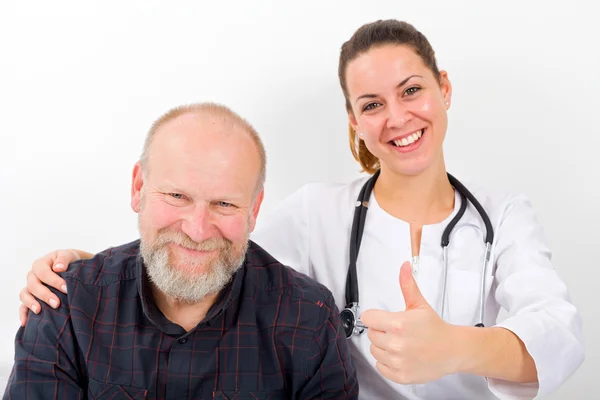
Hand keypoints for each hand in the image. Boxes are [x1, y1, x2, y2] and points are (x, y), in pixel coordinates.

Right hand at [19, 249, 82, 325]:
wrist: (69, 267)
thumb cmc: (68, 261)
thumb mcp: (68, 255)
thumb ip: (64, 259)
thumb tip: (58, 268)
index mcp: (40, 264)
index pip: (43, 273)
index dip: (54, 281)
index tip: (66, 288)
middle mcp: (32, 276)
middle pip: (33, 285)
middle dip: (45, 295)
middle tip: (57, 303)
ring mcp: (30, 287)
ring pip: (24, 295)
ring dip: (31, 303)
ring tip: (39, 311)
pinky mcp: (31, 298)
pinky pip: (22, 306)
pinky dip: (23, 314)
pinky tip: (25, 322)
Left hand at [360, 261, 461, 383]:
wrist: (452, 350)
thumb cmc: (435, 328)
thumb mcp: (419, 304)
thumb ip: (408, 285)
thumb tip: (404, 266)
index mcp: (398, 324)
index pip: (368, 318)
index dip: (375, 317)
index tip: (384, 319)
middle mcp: (396, 344)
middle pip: (371, 334)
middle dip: (381, 331)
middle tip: (398, 332)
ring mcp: (398, 362)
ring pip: (374, 351)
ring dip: (384, 347)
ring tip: (401, 343)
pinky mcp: (400, 375)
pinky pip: (380, 367)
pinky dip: (387, 363)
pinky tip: (400, 356)